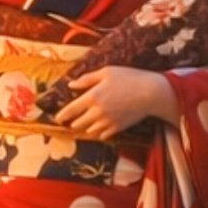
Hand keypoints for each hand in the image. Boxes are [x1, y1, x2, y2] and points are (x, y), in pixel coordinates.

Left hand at [53, 68, 178, 140]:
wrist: (151, 93)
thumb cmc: (129, 78)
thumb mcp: (106, 72)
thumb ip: (87, 79)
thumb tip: (71, 85)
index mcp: (92, 97)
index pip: (71, 110)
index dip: (62, 115)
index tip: (57, 118)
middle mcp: (97, 112)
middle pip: (78, 123)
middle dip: (73, 122)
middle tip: (71, 121)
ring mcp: (107, 122)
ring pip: (89, 130)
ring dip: (85, 127)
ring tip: (85, 123)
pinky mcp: (117, 128)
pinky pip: (102, 135)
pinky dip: (99, 132)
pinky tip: (100, 127)